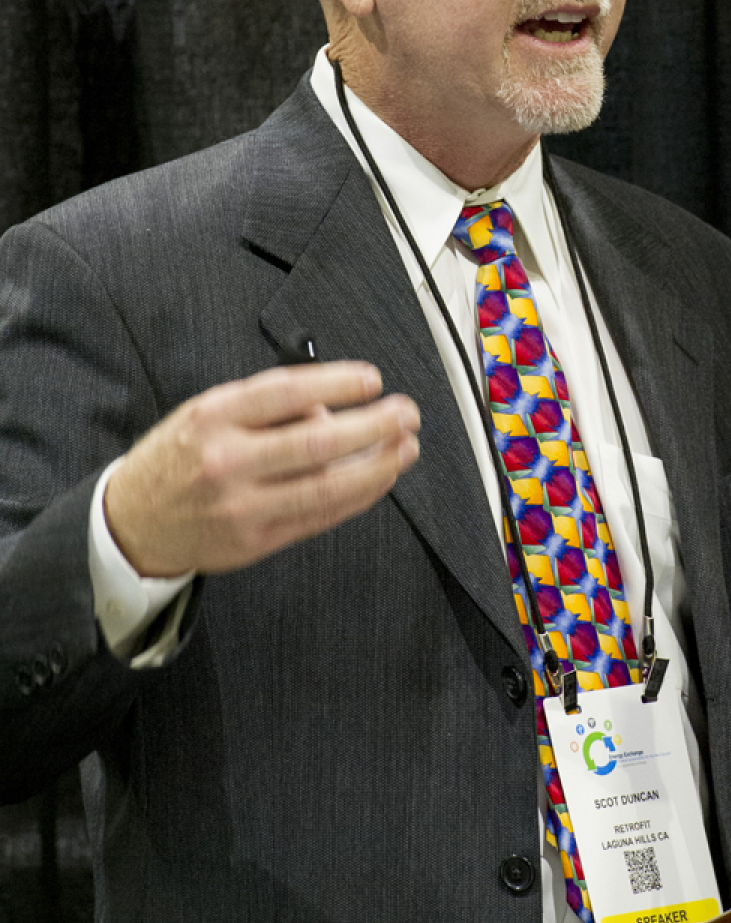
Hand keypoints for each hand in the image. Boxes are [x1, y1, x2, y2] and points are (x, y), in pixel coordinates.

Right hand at [104, 362, 419, 577]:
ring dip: (378, 465)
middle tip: (407, 412)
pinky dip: (359, 496)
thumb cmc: (181, 457)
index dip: (338, 384)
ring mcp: (242, 506)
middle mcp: (227, 461)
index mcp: (213, 417)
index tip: (373, 380)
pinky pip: (321, 517)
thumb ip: (268, 406)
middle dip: (373, 425)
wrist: (132, 523)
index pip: (287, 392)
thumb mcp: (208, 413)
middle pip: (316, 442)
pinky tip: (381, 477)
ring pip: (327, 486)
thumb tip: (333, 408)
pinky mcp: (256, 542)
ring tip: (407, 446)